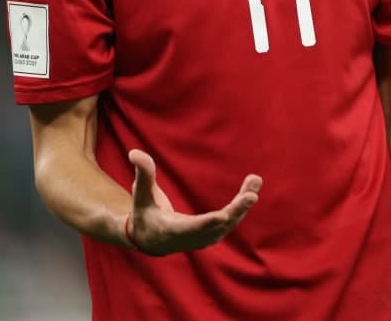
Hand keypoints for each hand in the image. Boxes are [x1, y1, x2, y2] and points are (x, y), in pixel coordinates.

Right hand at [125, 149, 261, 254]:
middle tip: (252, 195)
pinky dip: (242, 205)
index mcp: (170, 231)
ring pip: (228, 223)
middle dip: (235, 211)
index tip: (222, 217)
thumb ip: (142, 174)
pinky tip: (252, 186)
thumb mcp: (141, 195)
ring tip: (255, 180)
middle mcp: (191, 238)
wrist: (151, 239)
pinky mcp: (213, 234)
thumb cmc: (144, 213)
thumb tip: (135, 152)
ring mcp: (204, 238)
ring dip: (243, 203)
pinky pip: (231, 220)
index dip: (206, 223)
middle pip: (217, 226)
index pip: (190, 228)